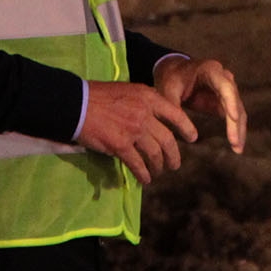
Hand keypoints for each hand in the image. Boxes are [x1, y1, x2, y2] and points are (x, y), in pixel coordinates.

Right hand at [75, 79, 196, 182]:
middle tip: (174, 165)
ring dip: (158, 167)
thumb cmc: (99, 96)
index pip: (175, 114)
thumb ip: (144, 104)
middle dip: (173, 156)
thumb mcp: (128, 91)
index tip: (193, 138)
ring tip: (157, 173)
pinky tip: (144, 179)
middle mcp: (145, 113)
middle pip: (168, 140)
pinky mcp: (121, 145)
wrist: (77, 103)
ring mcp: (134, 130)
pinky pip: (137, 164)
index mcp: (148, 97)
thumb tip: (154, 121)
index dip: (187, 127)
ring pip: (155, 154)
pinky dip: (143, 174)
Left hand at [153, 54, 247, 154]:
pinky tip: (236, 144)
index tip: (234, 118)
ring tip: (237, 149)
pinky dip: (236, 129)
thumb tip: (188, 135)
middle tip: (234, 142)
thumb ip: (173, 108)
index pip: (225, 86)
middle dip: (236, 123)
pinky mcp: (226, 101)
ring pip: (238, 110)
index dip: (230, 102)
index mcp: (210, 70)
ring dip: (239, 129)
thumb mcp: (168, 90)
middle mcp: (224, 77)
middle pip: (234, 101)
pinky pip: (235, 116)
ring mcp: (228, 89)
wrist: (174, 72)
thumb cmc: (171, 78)